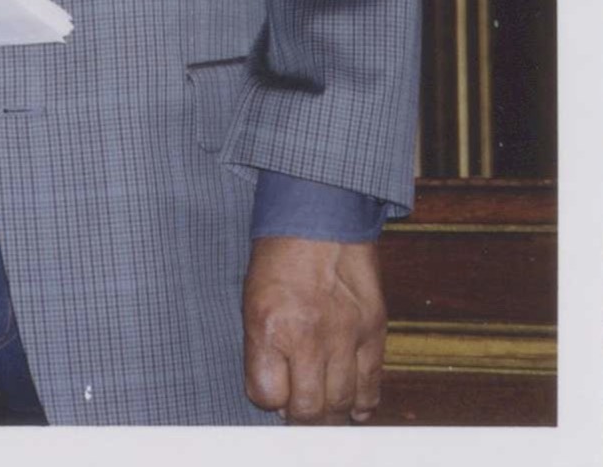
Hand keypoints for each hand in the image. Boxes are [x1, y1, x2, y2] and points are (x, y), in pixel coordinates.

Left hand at [243, 236, 386, 423]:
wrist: (322, 211)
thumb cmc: (281, 252)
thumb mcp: (253, 296)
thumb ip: (261, 348)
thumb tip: (274, 393)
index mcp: (270, 324)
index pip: (267, 396)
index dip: (268, 399)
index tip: (272, 394)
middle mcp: (309, 334)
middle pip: (307, 410)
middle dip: (299, 417)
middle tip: (297, 410)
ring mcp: (346, 333)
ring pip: (341, 403)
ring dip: (330, 412)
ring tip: (322, 407)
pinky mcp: (374, 328)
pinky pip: (372, 384)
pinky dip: (363, 402)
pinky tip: (354, 406)